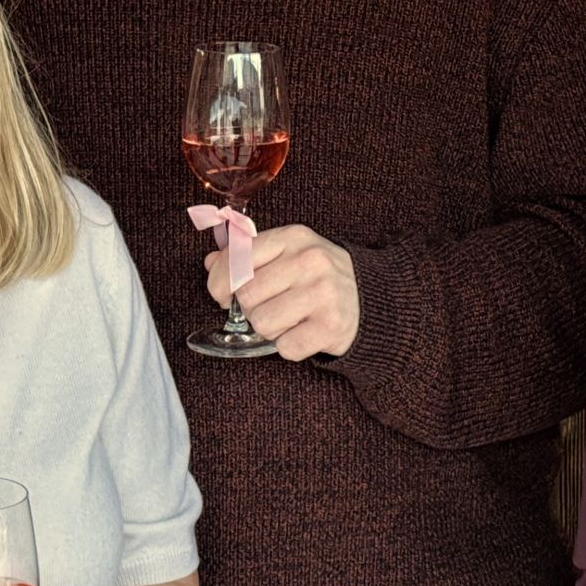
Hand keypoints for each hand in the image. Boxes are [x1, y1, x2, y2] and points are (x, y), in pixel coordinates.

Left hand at [204, 225, 358, 361]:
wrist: (374, 299)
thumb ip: (249, 256)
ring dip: (270, 330)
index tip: (225, 295)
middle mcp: (310, 261)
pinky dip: (290, 347)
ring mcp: (323, 293)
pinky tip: (305, 333)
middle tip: (269, 309)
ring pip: (263, 323)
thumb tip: (211, 262)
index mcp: (294, 237)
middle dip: (251, 310)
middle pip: (248, 295)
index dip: (221, 282)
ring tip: (290, 320)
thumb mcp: (290, 254)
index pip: (238, 259)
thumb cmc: (322, 277)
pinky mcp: (332, 325)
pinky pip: (286, 347)